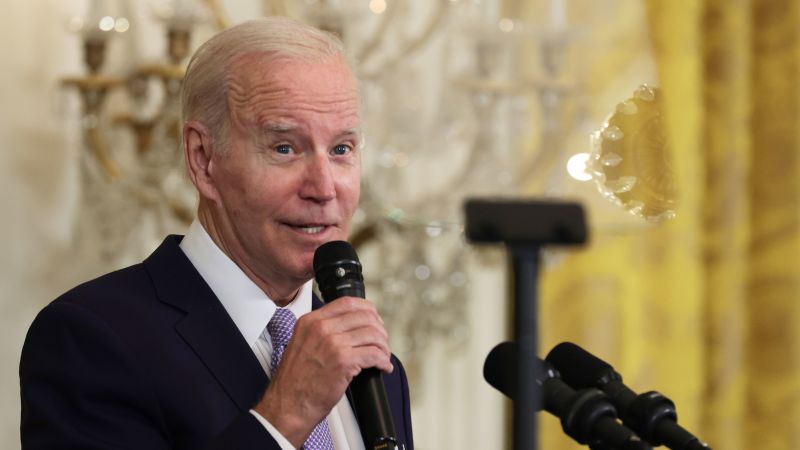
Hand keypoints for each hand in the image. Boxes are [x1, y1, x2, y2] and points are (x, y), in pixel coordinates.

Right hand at [254, 297, 392, 447]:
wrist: (287, 405)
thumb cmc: (295, 382)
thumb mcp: (302, 344)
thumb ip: (321, 331)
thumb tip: (348, 327)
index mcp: (310, 321)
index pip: (347, 302)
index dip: (367, 310)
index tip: (374, 320)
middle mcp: (321, 328)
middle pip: (364, 316)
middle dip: (379, 329)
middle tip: (381, 341)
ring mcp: (332, 344)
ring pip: (373, 334)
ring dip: (383, 346)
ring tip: (383, 356)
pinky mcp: (343, 362)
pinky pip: (375, 354)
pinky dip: (383, 361)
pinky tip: (383, 367)